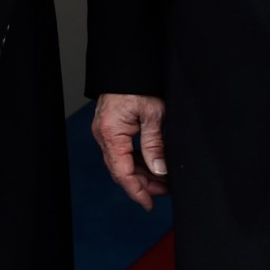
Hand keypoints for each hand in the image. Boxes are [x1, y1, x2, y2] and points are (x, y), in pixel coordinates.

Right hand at [91, 93, 170, 210]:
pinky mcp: (111, 128)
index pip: (122, 172)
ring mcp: (106, 132)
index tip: (149, 205)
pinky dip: (137, 162)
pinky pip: (122, 152)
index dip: (137, 191)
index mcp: (111, 134)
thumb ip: (154, 144)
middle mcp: (104, 135)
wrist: (127, 65)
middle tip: (165, 192)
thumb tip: (159, 171)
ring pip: (122, 163)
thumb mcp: (154, 114)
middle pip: (121, 171)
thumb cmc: (139, 83)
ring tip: (163, 181)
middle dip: (142, 185)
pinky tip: (153, 166)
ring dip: (141, 174)